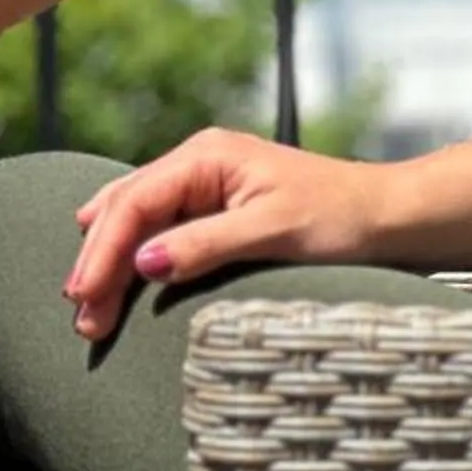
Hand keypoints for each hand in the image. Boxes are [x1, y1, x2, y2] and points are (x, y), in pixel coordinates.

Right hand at [66, 129, 390, 338]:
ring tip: (87, 301)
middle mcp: (198, 162)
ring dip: (112, 256)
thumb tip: (143, 263)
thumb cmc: (340, 220)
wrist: (391, 216)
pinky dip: (135, 251)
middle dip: (99, 258)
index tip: (84, 296)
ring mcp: (207, 183)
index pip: (135, 203)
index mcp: (204, 156)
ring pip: (139, 216)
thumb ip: (205, 244)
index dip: (103, 249)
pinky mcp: (219, 207)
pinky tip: (115, 266)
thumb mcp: (272, 234)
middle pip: (128, 208)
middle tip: (80, 314)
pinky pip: (161, 226)